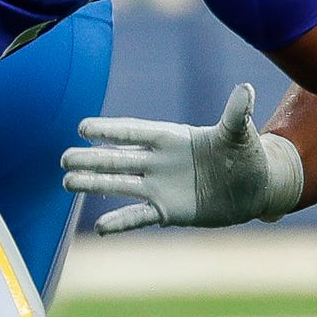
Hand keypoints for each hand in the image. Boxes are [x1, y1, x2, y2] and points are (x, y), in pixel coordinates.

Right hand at [62, 83, 304, 234]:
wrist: (254, 186)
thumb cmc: (245, 153)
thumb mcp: (240, 133)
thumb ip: (236, 114)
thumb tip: (247, 89)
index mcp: (172, 137)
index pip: (135, 132)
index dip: (110, 131)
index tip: (83, 128)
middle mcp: (160, 161)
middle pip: (119, 158)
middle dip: (92, 158)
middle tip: (63, 159)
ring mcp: (161, 186)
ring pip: (121, 184)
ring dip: (95, 184)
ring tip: (67, 182)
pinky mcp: (169, 210)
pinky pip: (140, 215)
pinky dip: (121, 221)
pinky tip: (100, 228)